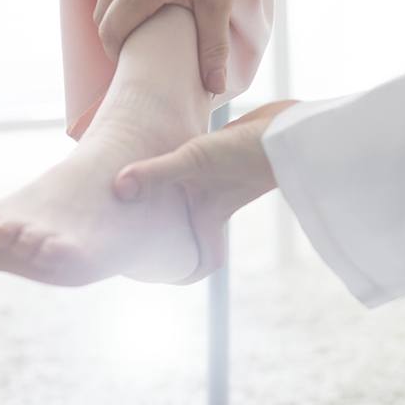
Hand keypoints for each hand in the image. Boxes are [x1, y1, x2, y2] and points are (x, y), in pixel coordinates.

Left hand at [112, 100, 296, 280]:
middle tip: (129, 229)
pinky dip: (174, 163)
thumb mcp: (197, 160)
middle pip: (187, 228)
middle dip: (164, 231)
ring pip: (185, 196)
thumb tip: (118, 188)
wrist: (287, 128)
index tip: (163, 276)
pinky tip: (156, 145)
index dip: (187, 274)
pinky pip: (190, 168)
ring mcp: (214, 181)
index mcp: (208, 216)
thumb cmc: (246, 153)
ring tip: (129, 190)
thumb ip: (157, 173)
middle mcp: (210, 203)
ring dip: (164, 194)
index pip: (204, 261)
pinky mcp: (218, 156)